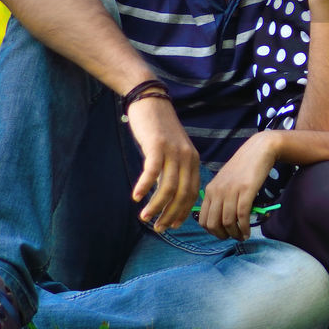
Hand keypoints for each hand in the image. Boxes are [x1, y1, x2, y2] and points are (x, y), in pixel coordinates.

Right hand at [126, 98, 200, 231]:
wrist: (150, 101)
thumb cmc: (158, 128)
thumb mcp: (171, 150)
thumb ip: (172, 170)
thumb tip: (167, 194)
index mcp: (193, 160)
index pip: (192, 193)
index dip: (183, 212)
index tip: (173, 226)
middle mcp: (186, 157)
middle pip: (182, 194)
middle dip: (170, 215)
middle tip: (158, 228)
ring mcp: (173, 151)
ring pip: (168, 187)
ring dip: (156, 206)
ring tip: (144, 218)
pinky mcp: (157, 145)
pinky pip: (152, 171)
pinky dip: (144, 186)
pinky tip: (136, 197)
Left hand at [197, 132, 278, 240]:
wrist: (258, 150)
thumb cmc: (242, 167)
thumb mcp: (224, 181)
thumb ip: (219, 197)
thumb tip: (220, 219)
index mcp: (210, 190)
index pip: (203, 220)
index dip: (212, 231)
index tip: (222, 234)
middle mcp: (217, 191)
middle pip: (213, 224)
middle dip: (222, 235)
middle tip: (232, 237)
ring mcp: (231, 191)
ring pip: (227, 222)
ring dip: (235, 234)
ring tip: (242, 236)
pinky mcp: (246, 190)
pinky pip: (242, 216)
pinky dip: (244, 228)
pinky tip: (248, 232)